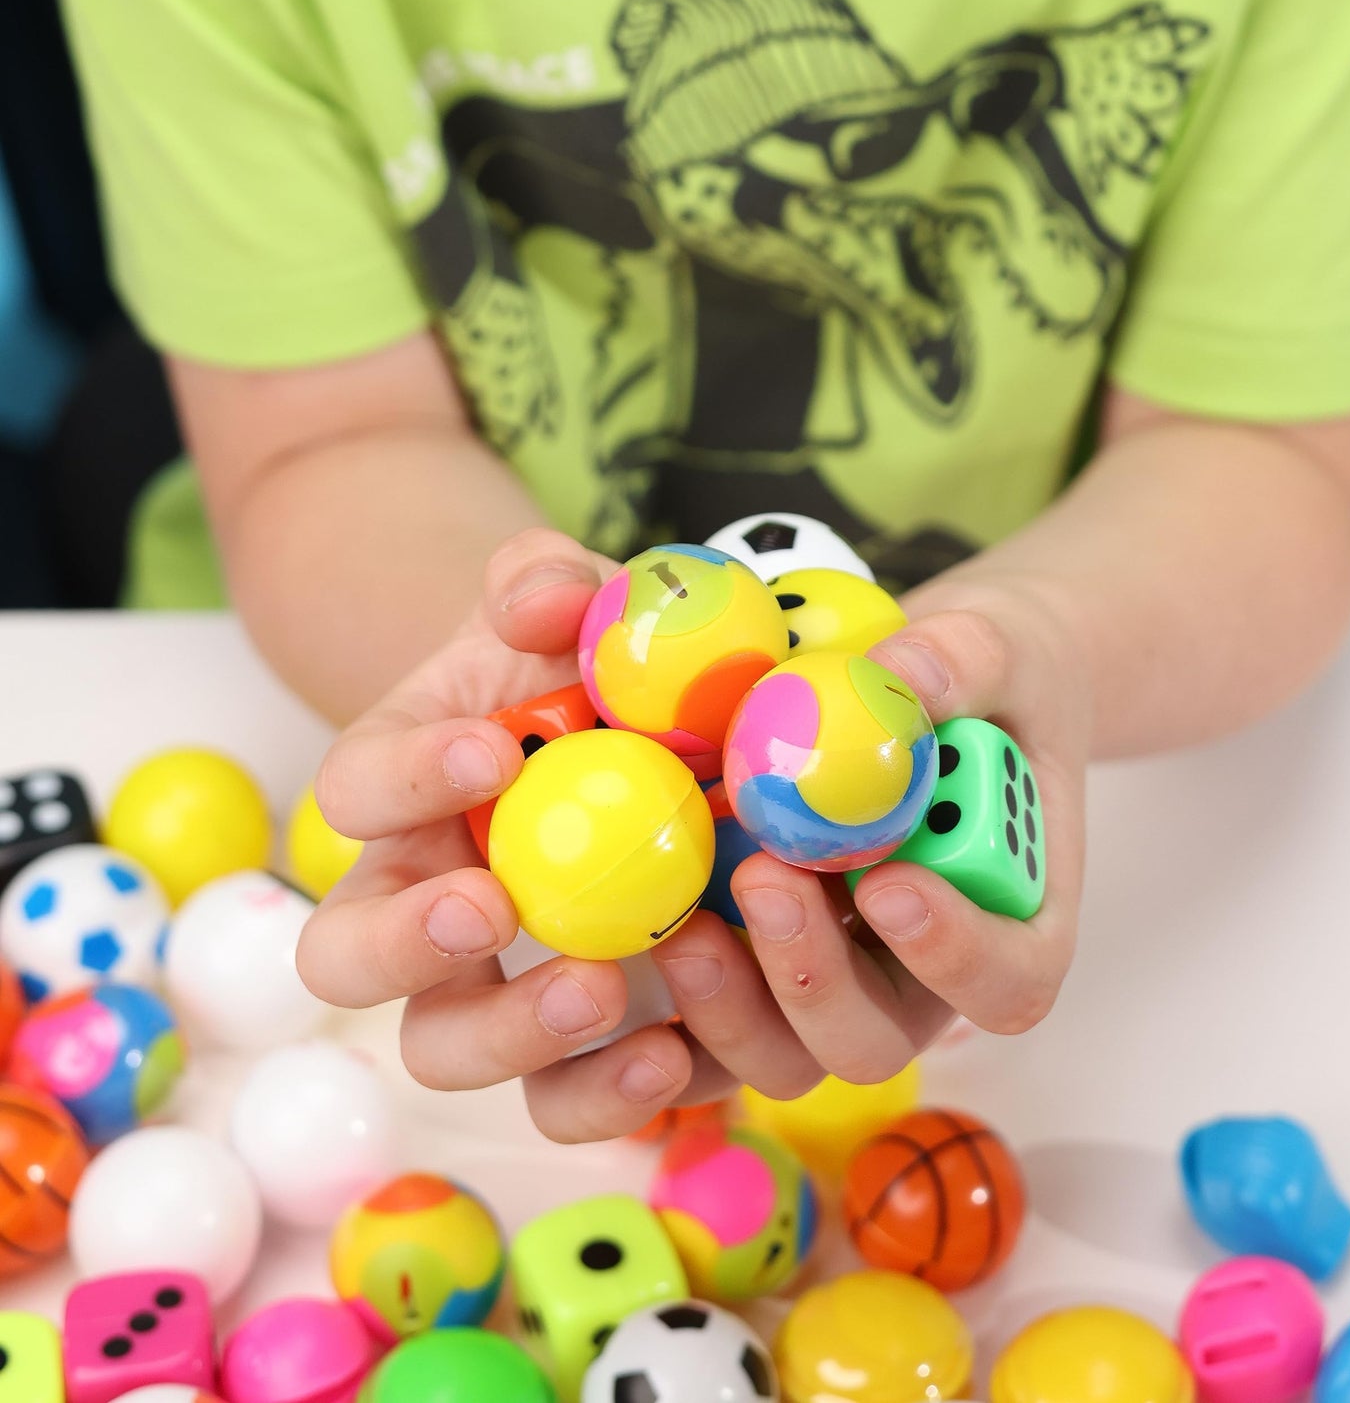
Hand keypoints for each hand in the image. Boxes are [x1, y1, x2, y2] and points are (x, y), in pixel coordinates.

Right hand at [297, 529, 726, 1141]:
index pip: (353, 791)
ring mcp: (486, 981)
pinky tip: (672, 1052)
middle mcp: (414, 899)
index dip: (404, 780)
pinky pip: (563, 1097)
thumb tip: (538, 605)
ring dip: (508, 1034)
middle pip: (347, 957)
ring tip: (601, 988)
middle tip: (488, 906)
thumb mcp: (567, 607)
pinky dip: (606, 1094)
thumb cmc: (579, 672)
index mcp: (398, 791)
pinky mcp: (575, 1037)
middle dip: (403, 941)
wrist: (640, 750)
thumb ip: (544, 583)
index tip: (493, 752)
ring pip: (444, 1048)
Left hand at [647, 576, 1089, 1091]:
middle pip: (875, 1040)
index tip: (892, 882)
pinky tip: (632, 931)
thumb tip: (897, 677)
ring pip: (784, 1053)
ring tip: (685, 917)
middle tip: (765, 878)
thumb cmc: (985, 679)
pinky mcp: (752, 966)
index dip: (954, 958)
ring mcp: (833, 980)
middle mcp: (919, 976)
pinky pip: (708, 1021)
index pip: (1007, 982)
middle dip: (813, 980)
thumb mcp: (995, 649)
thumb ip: (963, 664)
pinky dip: (672, 994)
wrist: (929, 687)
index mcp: (1009, 918)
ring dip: (729, 1004)